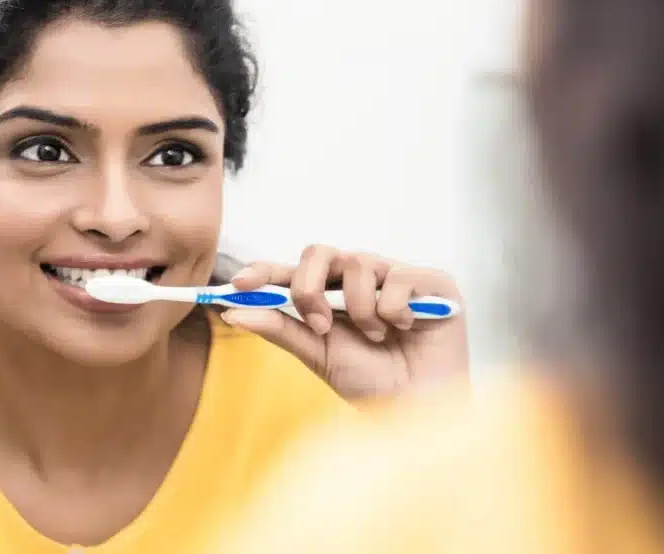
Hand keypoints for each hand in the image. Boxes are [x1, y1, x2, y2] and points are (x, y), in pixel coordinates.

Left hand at [218, 246, 468, 399]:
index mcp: (330, 294)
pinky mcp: (430, 281)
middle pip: (319, 253)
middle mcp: (359, 279)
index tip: (237, 284)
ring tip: (377, 337)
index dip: (262, 271)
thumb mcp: (317, 354)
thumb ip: (279, 328)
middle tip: (319, 325)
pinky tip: (407, 328)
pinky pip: (397, 278)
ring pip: (358, 264)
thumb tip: (233, 312)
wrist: (418, 410)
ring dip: (360, 310)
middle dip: (309, 288)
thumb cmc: (370, 383)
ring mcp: (393, 276)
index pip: (291, 271)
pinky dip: (395, 310)